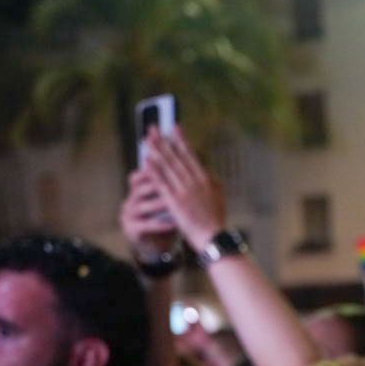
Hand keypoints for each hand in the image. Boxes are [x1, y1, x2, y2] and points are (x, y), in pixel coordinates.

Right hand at [121, 170, 178, 259]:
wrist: (155, 242)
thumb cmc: (162, 217)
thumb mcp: (163, 199)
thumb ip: (167, 185)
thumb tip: (182, 166)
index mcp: (135, 191)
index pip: (137, 177)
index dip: (151, 172)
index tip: (169, 169)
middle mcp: (130, 201)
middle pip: (139, 189)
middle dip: (156, 185)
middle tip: (173, 183)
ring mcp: (129, 215)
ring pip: (142, 206)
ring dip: (159, 204)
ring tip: (174, 202)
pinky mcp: (132, 230)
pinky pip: (146, 225)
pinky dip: (161, 224)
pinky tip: (174, 223)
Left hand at [142, 127, 227, 252]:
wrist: (214, 238)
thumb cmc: (216, 220)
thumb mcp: (218, 197)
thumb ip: (212, 182)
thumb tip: (208, 171)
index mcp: (206, 179)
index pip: (191, 155)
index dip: (182, 140)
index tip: (175, 127)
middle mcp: (194, 181)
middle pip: (176, 157)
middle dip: (164, 141)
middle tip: (154, 128)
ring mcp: (184, 191)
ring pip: (167, 166)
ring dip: (156, 151)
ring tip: (146, 140)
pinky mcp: (174, 202)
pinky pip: (161, 182)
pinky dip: (153, 170)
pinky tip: (145, 161)